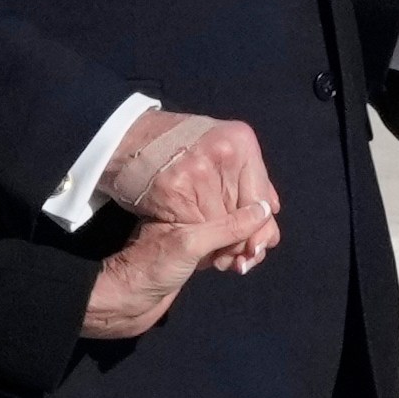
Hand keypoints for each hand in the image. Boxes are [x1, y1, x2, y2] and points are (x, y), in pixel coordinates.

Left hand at [83, 202, 277, 338]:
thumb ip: (228, 227)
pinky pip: (228, 244)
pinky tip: (236, 265)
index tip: (261, 241)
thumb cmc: (151, 268)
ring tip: (242, 264)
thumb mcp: (191, 243)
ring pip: (238, 228)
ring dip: (246, 246)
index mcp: (191, 193)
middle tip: (251, 256)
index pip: (240, 191)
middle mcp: (197, 206)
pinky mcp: (199, 247)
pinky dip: (235, 254)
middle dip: (254, 232)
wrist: (124, 301)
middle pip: (242, 209)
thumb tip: (264, 210)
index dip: (257, 214)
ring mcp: (198, 227)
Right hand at [102, 111, 281, 266]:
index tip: (257, 245)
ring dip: (220, 245)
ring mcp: (200, 171)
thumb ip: (247, 177)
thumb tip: (270, 211)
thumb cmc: (178, 146)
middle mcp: (225, 152)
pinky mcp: (175, 191)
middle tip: (237, 258)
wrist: (128, 140)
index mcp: (241, 139)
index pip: (262, 195)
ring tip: (213, 251)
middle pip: (244, 212)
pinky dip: (200, 241)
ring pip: (222, 224)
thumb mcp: (218, 148)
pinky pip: (197, 228)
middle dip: (242, 240)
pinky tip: (196, 243)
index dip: (261, 225)